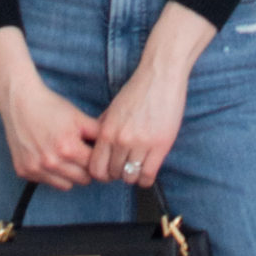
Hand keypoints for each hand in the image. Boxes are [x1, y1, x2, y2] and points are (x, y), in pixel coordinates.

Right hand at [0, 27, 98, 189]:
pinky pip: (46, 182)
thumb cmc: (51, 107)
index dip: (99, 160)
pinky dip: (51, 174)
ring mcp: (36, 168)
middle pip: (83, 180)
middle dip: (86, 169)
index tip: (98, 156)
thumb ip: (99, 133)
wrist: (19, 102)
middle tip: (83, 157)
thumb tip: (115, 147)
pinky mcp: (24, 171)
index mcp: (68, 148)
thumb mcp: (79, 117)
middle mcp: (51, 162)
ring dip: (70, 175)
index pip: (95, 166)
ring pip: (66, 185)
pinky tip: (49, 157)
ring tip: (67, 158)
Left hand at [89, 1, 216, 185]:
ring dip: (132, 176)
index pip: (96, 167)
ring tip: (136, 169)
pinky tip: (147, 172)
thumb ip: (103, 128)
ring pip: (130, 177)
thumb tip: (96, 145)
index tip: (109, 171)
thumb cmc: (137, 91)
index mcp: (106, 131)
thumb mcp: (113, 109)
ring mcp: (140, 144)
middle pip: (112, 174)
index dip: (101, 174)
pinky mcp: (160, 146)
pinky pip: (148, 175)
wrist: (160, 76)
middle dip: (117, 175)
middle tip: (124, 169)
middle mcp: (120, 140)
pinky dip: (146, 178)